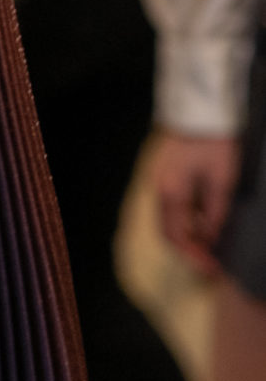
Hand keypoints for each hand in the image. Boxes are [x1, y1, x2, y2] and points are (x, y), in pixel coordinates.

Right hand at [153, 130, 241, 274]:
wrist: (201, 111)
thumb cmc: (213, 143)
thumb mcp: (222, 181)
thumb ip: (215, 212)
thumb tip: (211, 236)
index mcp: (171, 194)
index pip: (176, 237)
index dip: (194, 257)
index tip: (212, 269)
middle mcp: (159, 190)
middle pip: (168, 231)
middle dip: (189, 250)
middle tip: (211, 262)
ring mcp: (161, 181)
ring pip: (170, 219)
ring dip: (188, 235)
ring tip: (212, 243)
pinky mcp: (167, 174)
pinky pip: (174, 206)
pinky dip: (187, 220)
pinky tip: (205, 222)